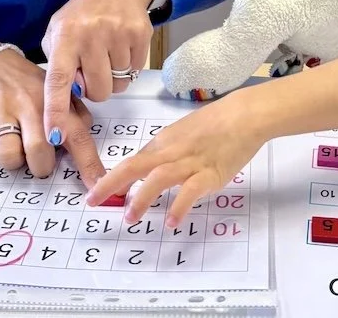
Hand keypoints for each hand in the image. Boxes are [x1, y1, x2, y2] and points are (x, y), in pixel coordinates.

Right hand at [0, 38, 104, 186]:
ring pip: (9, 158)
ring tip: (11, 141)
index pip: (77, 135)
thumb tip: (89, 153)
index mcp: (54, 100)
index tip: (97, 186)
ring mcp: (1, 108)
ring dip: (11, 159)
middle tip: (35, 154)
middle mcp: (29, 102)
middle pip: (40, 154)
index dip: (88, 164)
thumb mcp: (55, 93)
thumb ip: (74, 118)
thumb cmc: (28, 87)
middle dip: (39, 165)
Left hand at [41, 0, 154, 144]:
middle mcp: (91, 34)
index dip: (55, 110)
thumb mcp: (59, 30)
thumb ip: (58, 62)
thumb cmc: (84, 13)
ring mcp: (118, 34)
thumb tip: (72, 95)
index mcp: (66, 34)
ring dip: (112, 78)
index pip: (58, 80)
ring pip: (117, 86)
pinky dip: (128, 68)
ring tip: (107, 54)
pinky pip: (134, 72)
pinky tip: (121, 47)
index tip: (54, 136)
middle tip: (93, 68)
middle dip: (95, 88)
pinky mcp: (141, 35)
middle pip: (97, 91)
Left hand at [86, 88, 263, 225]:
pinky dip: (180, 206)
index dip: (114, 177)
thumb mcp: (185, 133)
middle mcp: (171, 151)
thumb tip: (150, 167)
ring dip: (142, 197)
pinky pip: (191, 191)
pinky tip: (172, 222)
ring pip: (159, 177)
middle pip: (136, 165)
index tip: (98, 192)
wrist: (244, 115)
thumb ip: (168, 150)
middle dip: (111, 183)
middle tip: (93, 202)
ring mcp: (190, 163)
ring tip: (130, 218)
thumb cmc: (216, 122)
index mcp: (164, 141)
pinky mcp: (210, 174)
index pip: (134, 161)